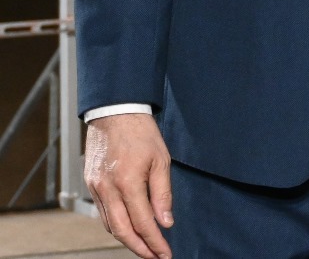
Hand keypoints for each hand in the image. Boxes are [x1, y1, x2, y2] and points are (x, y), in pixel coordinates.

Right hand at [83, 113, 173, 258]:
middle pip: (122, 231)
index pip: (143, 223)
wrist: (115, 114)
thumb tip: (166, 221)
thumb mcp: (161, 160)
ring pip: (110, 225)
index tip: (165, 253)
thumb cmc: (141, 133)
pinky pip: (103, 213)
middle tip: (154, 256)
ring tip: (144, 246)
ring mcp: (96, 188)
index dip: (155, 241)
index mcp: (128, 183)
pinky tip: (128, 227)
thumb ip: (162, 193)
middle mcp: (108, 189)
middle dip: (139, 248)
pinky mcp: (91, 185)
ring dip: (127, 239)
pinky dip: (116, 224)